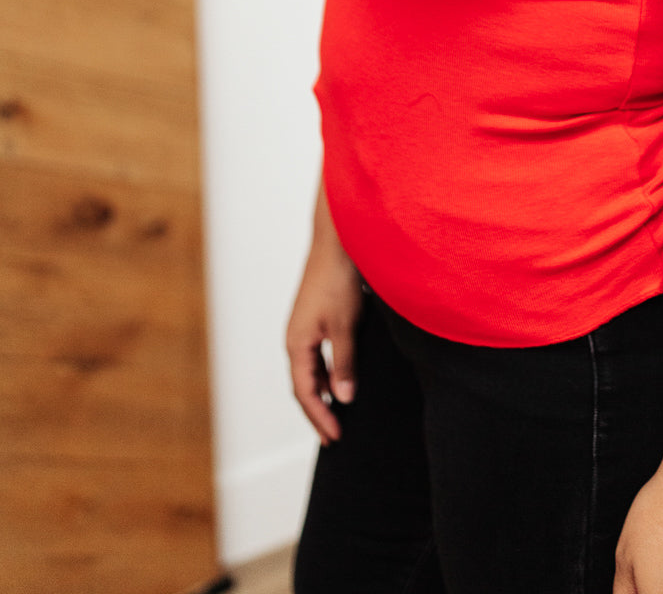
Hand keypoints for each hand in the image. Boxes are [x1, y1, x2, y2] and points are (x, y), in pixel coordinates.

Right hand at [285, 242, 363, 445]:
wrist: (337, 244)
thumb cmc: (338, 281)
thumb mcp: (346, 326)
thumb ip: (344, 364)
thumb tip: (343, 398)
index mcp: (297, 344)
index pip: (305, 392)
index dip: (320, 417)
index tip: (335, 437)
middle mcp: (296, 339)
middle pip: (304, 385)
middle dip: (318, 412)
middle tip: (334, 435)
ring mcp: (305, 328)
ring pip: (311, 370)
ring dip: (323, 393)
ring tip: (339, 414)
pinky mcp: (316, 318)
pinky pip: (318, 355)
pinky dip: (329, 373)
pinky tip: (343, 378)